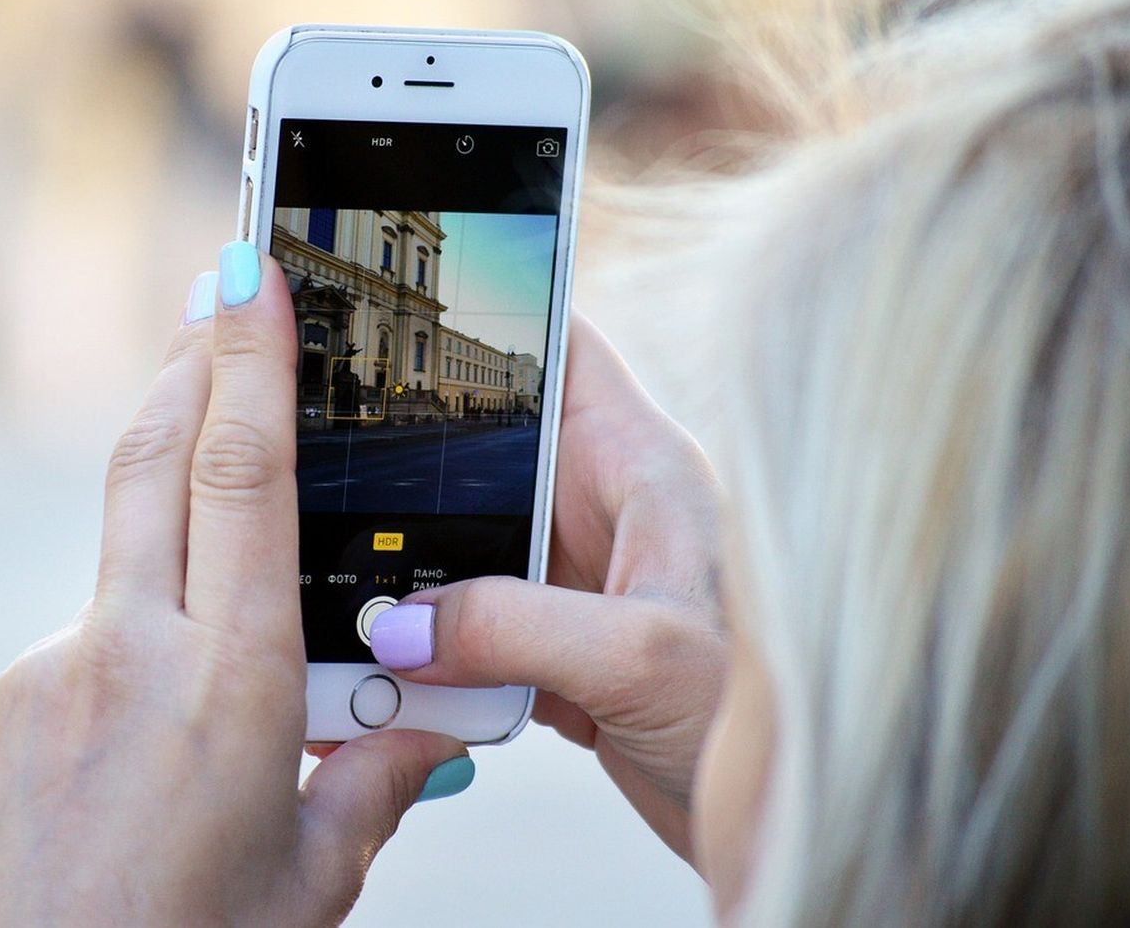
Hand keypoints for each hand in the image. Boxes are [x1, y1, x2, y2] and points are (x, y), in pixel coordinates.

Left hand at [0, 245, 468, 926]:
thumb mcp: (314, 880)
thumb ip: (375, 783)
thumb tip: (427, 735)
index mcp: (230, 685)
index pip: (243, 479)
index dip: (248, 362)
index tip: (249, 274)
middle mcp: (127, 655)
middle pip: (152, 459)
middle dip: (189, 362)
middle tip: (215, 290)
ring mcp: (42, 675)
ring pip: (120, 559)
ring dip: (168, 531)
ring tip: (214, 572)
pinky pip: (75, 641)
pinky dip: (124, 644)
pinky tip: (139, 724)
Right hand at [367, 314, 727, 860]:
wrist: (801, 823)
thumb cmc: (778, 719)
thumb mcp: (641, 654)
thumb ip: (515, 627)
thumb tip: (403, 629)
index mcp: (641, 467)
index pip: (562, 349)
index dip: (494, 312)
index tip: (411, 304)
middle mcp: (608, 514)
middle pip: (488, 456)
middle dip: (412, 470)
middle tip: (328, 473)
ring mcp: (583, 586)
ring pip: (468, 553)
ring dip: (413, 585)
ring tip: (348, 604)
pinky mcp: (567, 656)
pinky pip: (475, 637)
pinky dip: (433, 661)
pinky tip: (393, 688)